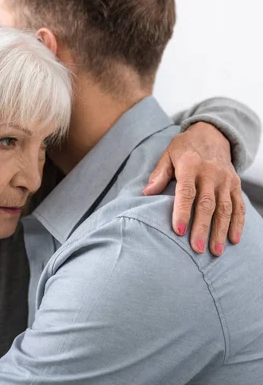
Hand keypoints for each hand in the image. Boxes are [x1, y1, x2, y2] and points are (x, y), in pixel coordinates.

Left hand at [143, 122, 243, 255]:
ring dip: (220, 231)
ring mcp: (225, 179)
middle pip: (207, 204)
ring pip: (225, 208)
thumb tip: (147, 192)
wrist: (212, 133)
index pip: (187, 192)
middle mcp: (210, 173)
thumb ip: (159, 174)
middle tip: (196, 248)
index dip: (182, 212)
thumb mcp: (168, 155)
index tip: (179, 231)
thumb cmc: (185, 147)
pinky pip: (239, 205)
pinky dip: (237, 223)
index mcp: (190, 166)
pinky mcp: (235, 184)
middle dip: (202, 228)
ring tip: (215, 251)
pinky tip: (233, 239)